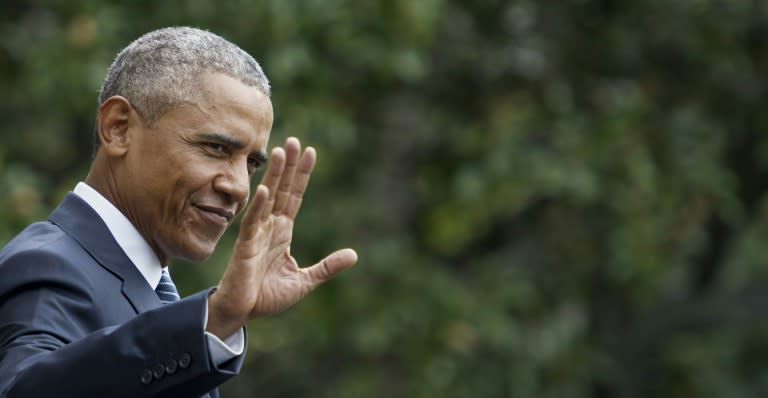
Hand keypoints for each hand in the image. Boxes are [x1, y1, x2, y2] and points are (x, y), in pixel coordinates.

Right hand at [206, 137, 357, 337]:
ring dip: (274, 176)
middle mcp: (269, 227)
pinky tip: (265, 189)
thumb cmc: (267, 296)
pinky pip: (252, 222)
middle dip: (289, 166)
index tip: (311, 151)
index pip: (294, 197)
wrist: (242, 312)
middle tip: (295, 141)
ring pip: (267, 198)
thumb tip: (354, 255)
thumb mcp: (305, 281)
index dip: (302, 175)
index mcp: (282, 231)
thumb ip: (327, 267)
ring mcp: (256, 233)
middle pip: (282, 190)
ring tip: (281, 152)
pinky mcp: (245, 246)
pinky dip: (258, 205)